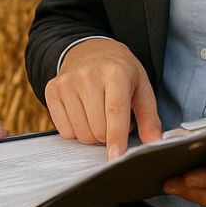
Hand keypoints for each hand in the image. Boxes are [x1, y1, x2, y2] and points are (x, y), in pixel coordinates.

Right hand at [44, 38, 162, 158]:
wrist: (90, 49)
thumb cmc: (119, 71)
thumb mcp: (141, 87)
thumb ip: (149, 117)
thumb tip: (154, 143)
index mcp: (114, 72)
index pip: (115, 112)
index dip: (116, 137)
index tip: (115, 157)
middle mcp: (87, 75)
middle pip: (97, 128)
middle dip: (108, 135)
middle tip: (113, 121)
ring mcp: (66, 82)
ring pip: (80, 133)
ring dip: (92, 134)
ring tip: (98, 115)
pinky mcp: (52, 90)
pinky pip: (64, 130)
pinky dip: (76, 130)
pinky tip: (82, 113)